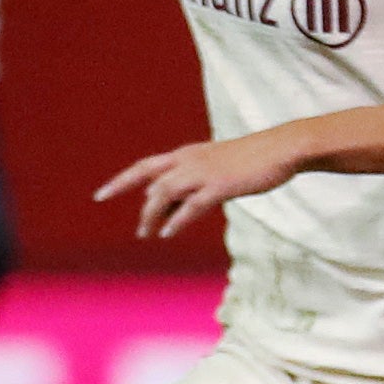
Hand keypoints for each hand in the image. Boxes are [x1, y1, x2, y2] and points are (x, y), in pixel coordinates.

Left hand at [98, 129, 301, 240]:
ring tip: (150, 235)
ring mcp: (203, 172)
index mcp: (187, 155)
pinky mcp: (220, 185)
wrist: (282, 149)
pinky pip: (191, 205)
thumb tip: (178, 205)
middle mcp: (189, 161)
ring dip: (153, 216)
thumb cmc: (254, 159)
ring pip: (165, 193)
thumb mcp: (218, 168)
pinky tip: (167, 233)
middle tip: (140, 232)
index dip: (121, 181)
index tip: (101, 195)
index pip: (145, 167)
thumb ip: (196, 183)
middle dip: (142, 209)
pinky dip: (176, 220)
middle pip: (152, 183)